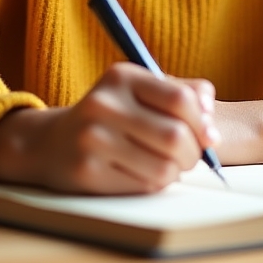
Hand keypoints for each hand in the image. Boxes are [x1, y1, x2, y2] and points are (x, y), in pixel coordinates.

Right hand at [0, 63, 219, 193]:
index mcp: (122, 76)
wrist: (51, 143)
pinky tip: (144, 174)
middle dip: (193, 153)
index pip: (181, 99)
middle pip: (175, 136)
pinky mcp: (87, 172)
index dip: (203, 122)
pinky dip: (154, 184)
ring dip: (175, 172)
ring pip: (163, 167)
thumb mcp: (139, 91)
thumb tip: (211, 118)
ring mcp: (92, 139)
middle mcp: (104, 104)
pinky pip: (143, 186)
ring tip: (167, 165)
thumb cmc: (111, 116)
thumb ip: (182, 92)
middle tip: (189, 156)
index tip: (209, 135)